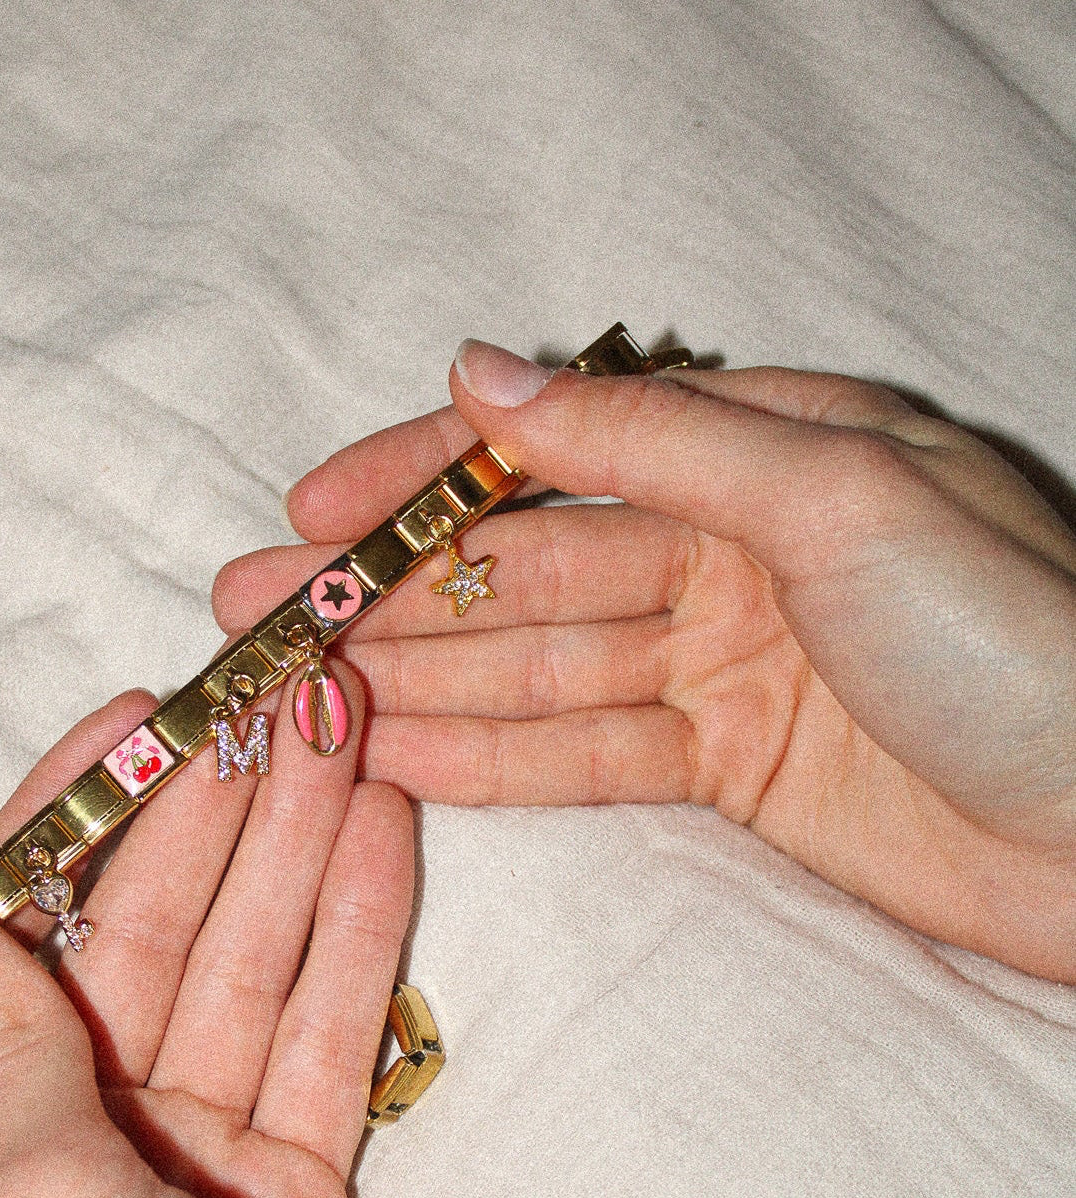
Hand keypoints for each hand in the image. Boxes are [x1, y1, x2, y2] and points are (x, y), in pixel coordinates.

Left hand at [0, 670, 415, 1197]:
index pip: (12, 929)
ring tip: (344, 732)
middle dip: (215, 809)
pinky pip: (325, 1029)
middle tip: (275, 696)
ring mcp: (195, 1146)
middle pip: (151, 927)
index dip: (73, 815)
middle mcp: (76, 1127)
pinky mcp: (296, 1173)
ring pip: (250, 961)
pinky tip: (381, 836)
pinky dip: (357, 933)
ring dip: (298, 845)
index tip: (135, 717)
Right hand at [213, 341, 1075, 981]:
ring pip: (539, 663)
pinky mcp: (725, 764)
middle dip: (390, 590)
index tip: (311, 506)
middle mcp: (729, 548)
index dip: (426, 478)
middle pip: (526, 565)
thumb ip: (651, 436)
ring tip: (297, 691)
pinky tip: (396, 756)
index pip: (557, 449)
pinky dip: (494, 756)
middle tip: (258, 611)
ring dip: (420, 675)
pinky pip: (587, 751)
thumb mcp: (829, 496)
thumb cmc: (1013, 637)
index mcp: (761, 451)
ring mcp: (721, 663)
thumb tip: (484, 371)